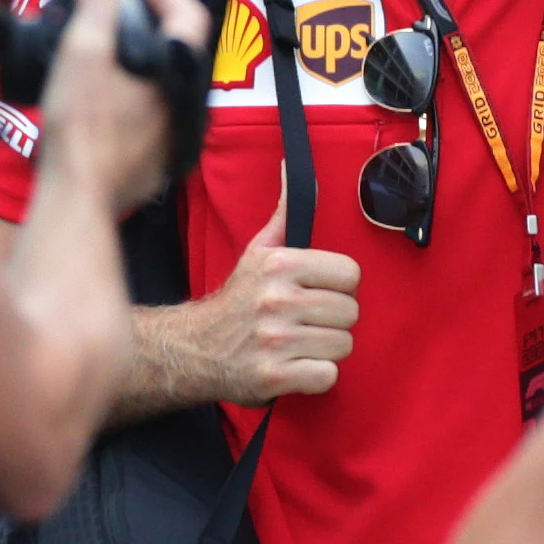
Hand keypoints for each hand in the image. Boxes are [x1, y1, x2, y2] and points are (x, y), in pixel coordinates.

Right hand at [38, 0, 213, 212]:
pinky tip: (104, 92)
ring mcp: (175, 134)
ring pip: (165, 83)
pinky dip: (133, 92)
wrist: (78, 195)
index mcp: (177, 72)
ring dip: (140, 59)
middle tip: (121, 10)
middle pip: (177, 49)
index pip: (190, 15)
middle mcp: (187, 104)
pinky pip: (153, 113)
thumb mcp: (82, 53)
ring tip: (106, 47)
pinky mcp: (158, 159)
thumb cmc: (80, 125)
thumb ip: (96, 8)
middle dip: (151, 23)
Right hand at [167, 211, 363, 404]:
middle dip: (332, 320)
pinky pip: (328, 376)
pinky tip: (295, 367)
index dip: (338, 287)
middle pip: (351, 312)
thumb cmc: (238, 300)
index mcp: (279, 265)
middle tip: (305, 322)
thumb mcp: (259, 251)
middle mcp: (276, 300)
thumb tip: (292, 166)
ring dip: (325, 349)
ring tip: (298, 344)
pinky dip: (315, 376)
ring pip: (343, 345)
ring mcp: (274, 341)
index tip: (316, 293)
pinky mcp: (273, 377)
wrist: (193, 349)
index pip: (351, 274)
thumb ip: (285, 213)